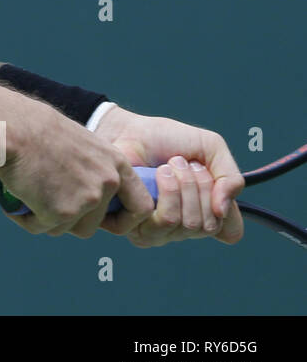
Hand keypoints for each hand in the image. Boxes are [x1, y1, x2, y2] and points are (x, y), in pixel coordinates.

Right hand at [0, 85, 153, 238]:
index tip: (107, 220)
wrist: (15, 127)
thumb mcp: (81, 144)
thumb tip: (87, 193)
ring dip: (48, 220)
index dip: (125, 219)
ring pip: (68, 228)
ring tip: (28, 199)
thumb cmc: (38, 129)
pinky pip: (42, 227)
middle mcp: (107, 184)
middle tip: (48, 203)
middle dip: (70, 219)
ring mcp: (86, 200)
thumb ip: (93, 169)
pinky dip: (28, 219)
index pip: (141, 207)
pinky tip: (16, 204)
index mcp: (117, 164)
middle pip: (94, 223)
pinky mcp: (61, 212)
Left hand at [93, 108, 245, 246]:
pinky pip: (166, 221)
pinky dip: (168, 191)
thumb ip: (231, 178)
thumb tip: (222, 210)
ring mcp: (159, 231)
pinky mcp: (135, 227)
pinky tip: (157, 174)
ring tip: (168, 167)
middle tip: (182, 163)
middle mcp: (182, 228)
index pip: (229, 230)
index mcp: (203, 215)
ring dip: (184, 186)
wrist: (129, 130)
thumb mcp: (212, 149)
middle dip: (200, 186)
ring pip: (189, 224)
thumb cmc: (167, 140)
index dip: (223, 201)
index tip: (207, 171)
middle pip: (210, 225)